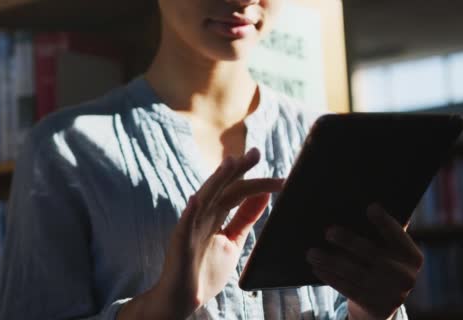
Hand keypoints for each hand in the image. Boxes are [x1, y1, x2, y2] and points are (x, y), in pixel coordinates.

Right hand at [152, 148, 283, 318]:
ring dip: (216, 181)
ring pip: (205, 198)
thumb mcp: (233, 240)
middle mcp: (203, 215)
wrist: (183, 299)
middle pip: (223, 188)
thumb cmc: (205, 270)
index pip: (238, 192)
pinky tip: (196, 199)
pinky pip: (185, 226)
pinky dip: (190, 212)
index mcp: (216, 214)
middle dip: (238, 170)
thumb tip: (265, 195)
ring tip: (230, 163)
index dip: (257, 183)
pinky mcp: (180, 244)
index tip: (281, 179)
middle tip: (257, 153)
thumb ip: (246, 218)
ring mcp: (191, 228)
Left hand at [306, 203, 422, 319]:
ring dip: (331, 261)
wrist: (381, 306)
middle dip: (349, 241)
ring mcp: (394, 295)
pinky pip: (348, 289)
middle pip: (374, 254)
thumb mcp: (387, 253)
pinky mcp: (377, 309)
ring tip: (312, 252)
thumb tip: (359, 208)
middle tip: (328, 231)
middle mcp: (407, 277)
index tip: (371, 207)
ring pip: (356, 273)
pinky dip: (330, 277)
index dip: (385, 222)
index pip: (398, 236)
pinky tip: (317, 267)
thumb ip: (381, 235)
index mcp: (412, 257)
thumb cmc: (378, 267)